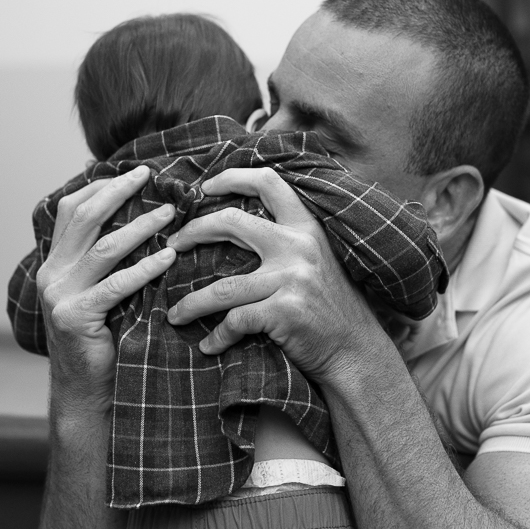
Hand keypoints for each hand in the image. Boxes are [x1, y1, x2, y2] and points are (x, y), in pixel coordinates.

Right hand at [37, 166, 176, 407]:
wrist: (86, 389)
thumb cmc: (103, 338)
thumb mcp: (99, 291)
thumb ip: (108, 261)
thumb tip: (145, 220)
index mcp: (55, 263)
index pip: (70, 210)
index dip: (98, 187)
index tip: (131, 173)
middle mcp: (51, 274)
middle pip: (83, 218)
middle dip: (118, 192)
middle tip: (148, 176)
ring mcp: (59, 295)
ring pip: (103, 248)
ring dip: (139, 227)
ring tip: (169, 214)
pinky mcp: (75, 317)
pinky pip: (115, 285)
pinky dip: (144, 268)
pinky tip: (167, 257)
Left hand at [165, 168, 387, 384]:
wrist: (356, 351)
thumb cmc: (332, 308)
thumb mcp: (319, 260)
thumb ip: (289, 240)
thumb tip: (238, 225)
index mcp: (307, 227)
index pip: (268, 182)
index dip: (231, 177)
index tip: (204, 187)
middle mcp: (299, 246)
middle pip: (231, 222)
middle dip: (193, 231)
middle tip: (172, 246)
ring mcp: (291, 278)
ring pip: (222, 287)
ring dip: (191, 303)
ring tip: (174, 315)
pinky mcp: (284, 311)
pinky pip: (235, 321)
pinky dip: (217, 337)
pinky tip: (209, 346)